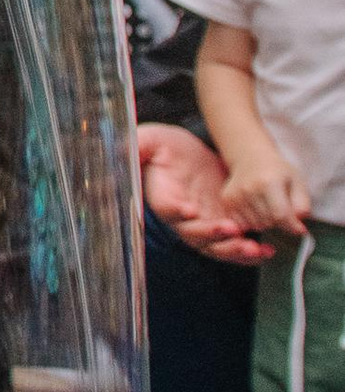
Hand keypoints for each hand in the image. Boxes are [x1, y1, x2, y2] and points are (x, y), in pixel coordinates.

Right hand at [137, 123, 276, 265]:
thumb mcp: (151, 140)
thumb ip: (139, 144)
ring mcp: (202, 224)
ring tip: (252, 248)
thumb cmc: (166, 147)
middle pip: (193, 235)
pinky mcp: (221, 224)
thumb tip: (125, 147)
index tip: (188, 209)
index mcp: (162, 197)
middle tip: (229, 229)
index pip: (165, 208)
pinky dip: (248, 252)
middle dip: (211, 235)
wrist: (190, 154)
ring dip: (233, 250)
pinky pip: (233, 245)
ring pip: (214, 247)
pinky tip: (265, 249)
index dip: (175, 211)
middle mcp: (181, 218)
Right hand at [218, 151, 312, 240]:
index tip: (299, 229)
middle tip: (280, 209)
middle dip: (279, 222)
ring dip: (265, 223)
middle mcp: (249, 189)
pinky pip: (242, 225)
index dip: (292, 225)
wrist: (251, 158)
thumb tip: (299, 230)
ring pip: (256, 226)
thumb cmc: (277, 171)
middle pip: (268, 222)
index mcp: (269, 182)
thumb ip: (302, 206)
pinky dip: (251, 222)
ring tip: (267, 207)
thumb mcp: (297, 182)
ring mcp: (235, 195)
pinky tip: (255, 210)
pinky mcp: (226, 201)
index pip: (281, 215)